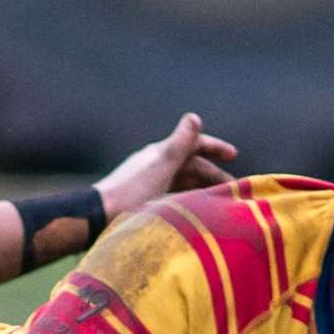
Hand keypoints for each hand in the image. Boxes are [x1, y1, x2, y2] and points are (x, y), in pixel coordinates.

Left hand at [93, 113, 239, 218]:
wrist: (99, 216)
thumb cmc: (132, 190)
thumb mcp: (161, 164)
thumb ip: (179, 143)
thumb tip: (194, 117)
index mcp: (161, 154)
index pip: (194, 145)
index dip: (215, 148)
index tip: (235, 156)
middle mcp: (156, 167)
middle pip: (191, 167)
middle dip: (213, 175)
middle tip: (234, 191)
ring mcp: (150, 185)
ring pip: (183, 184)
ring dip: (202, 191)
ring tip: (220, 205)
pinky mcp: (145, 203)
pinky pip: (174, 199)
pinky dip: (189, 203)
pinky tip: (195, 215)